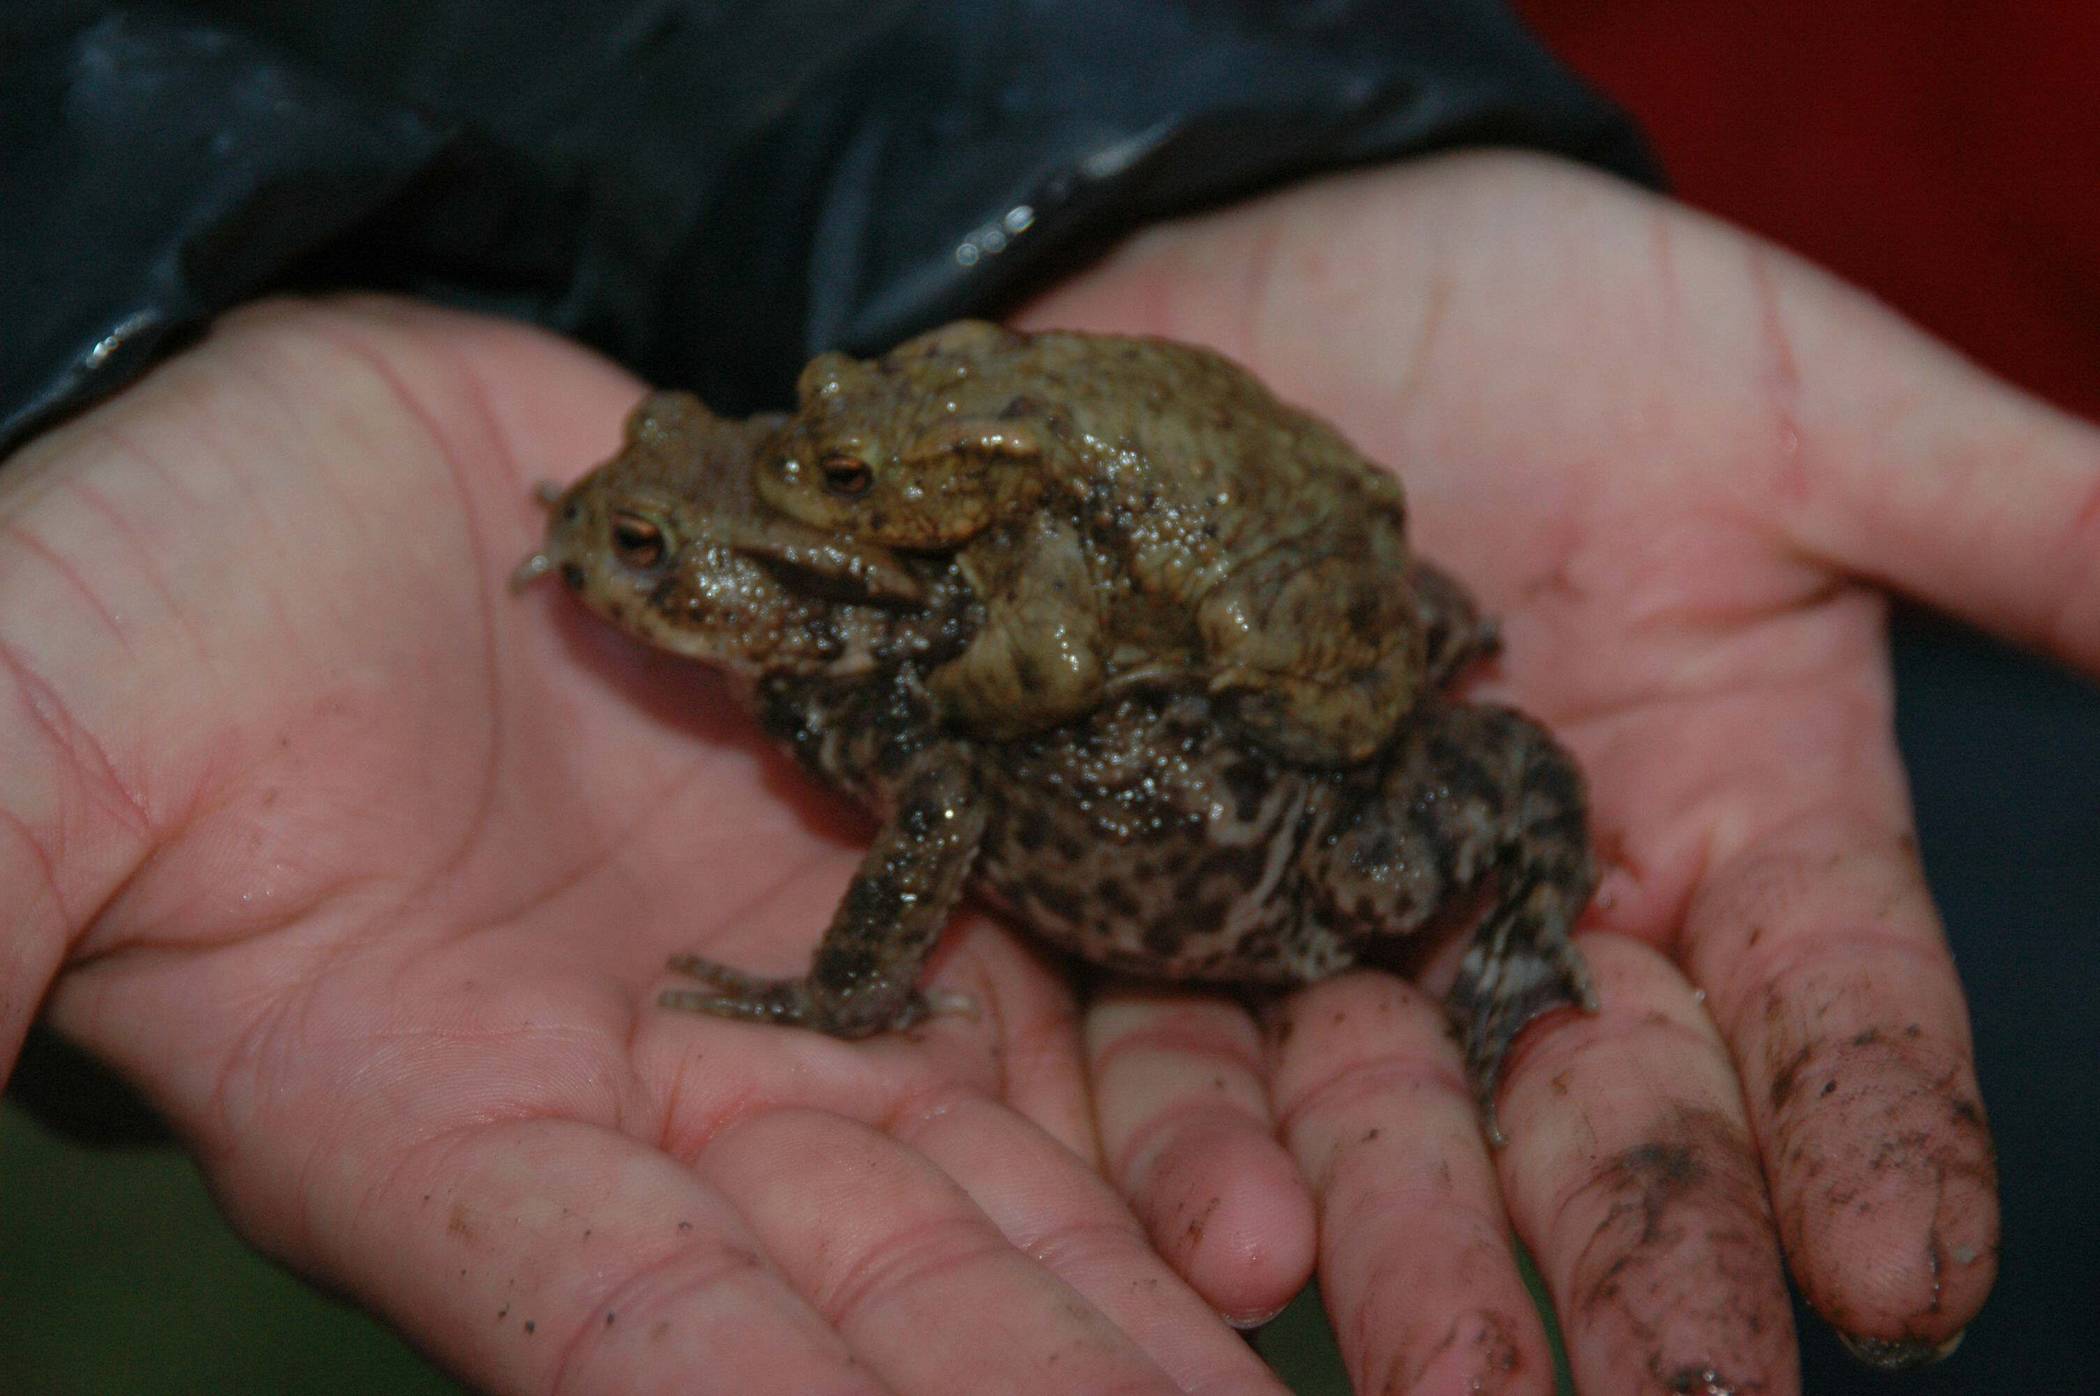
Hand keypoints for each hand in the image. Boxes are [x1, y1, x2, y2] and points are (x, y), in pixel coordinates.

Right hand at [0, 300, 1292, 1394]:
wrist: (322, 439)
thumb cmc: (148, 568)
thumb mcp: (46, 728)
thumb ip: (7, 880)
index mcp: (450, 1133)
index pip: (633, 1330)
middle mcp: (652, 1092)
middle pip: (868, 1278)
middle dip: (1027, 1368)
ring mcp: (787, 961)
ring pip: (995, 1138)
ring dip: (1134, 1235)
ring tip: (1287, 1286)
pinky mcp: (892, 821)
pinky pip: (1043, 951)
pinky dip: (1153, 1029)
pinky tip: (1279, 1094)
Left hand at [1026, 151, 2094, 1392]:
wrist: (1301, 242)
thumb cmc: (1573, 313)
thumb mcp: (1802, 411)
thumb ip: (2008, 525)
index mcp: (1720, 832)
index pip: (1831, 1017)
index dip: (1878, 1137)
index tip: (1910, 1278)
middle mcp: (1525, 908)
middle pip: (1593, 1113)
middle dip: (1627, 1262)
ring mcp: (1324, 900)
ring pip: (1366, 1100)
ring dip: (1389, 1237)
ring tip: (1405, 1359)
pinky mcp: (1141, 857)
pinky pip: (1141, 1006)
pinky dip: (1162, 1117)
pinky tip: (1195, 1222)